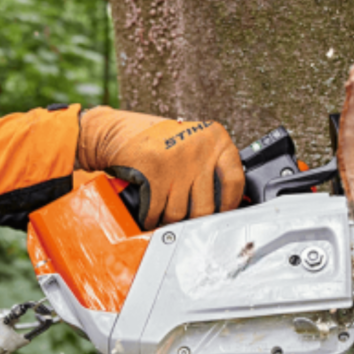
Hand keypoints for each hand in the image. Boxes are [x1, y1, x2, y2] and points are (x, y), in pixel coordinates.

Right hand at [76, 107, 244, 228]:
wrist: (117, 131)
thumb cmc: (158, 141)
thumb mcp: (194, 144)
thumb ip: (212, 166)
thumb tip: (229, 204)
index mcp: (215, 139)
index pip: (235, 180)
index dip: (231, 204)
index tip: (224, 213)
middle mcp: (199, 149)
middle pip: (206, 206)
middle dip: (194, 220)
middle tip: (189, 221)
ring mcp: (176, 161)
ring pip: (179, 213)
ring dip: (170, 222)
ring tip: (166, 216)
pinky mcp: (154, 173)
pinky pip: (157, 212)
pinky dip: (152, 220)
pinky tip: (151, 216)